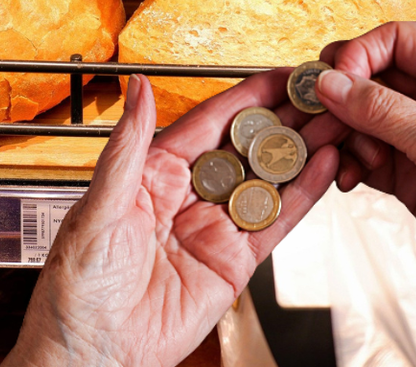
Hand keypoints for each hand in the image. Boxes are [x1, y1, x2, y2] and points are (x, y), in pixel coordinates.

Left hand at [2, 71, 339, 366]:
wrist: (93, 354)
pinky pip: (274, 222)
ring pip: (268, 180)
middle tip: (321, 96)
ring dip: (302, 151)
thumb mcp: (99, 206)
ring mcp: (214, 227)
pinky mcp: (234, 261)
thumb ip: (127, 146)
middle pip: (247, 147)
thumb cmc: (78, 285)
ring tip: (336, 122)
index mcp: (153, 173)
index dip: (248, 96)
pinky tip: (324, 167)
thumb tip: (137, 87)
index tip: (279, 75)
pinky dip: (302, 194)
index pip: (210, 122)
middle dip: (285, 119)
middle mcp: (189, 195)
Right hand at [313, 21, 415, 366]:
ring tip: (343, 154)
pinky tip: (350, 176)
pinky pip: (360, 152)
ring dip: (347, 136)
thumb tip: (333, 84)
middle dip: (344, 99)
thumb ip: (380, 109)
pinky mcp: (402, 168)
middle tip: (320, 112)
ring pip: (361, 118)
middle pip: (372, 79)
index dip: (362, 53)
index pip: (398, 40)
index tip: (336, 76)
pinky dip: (349, 162)